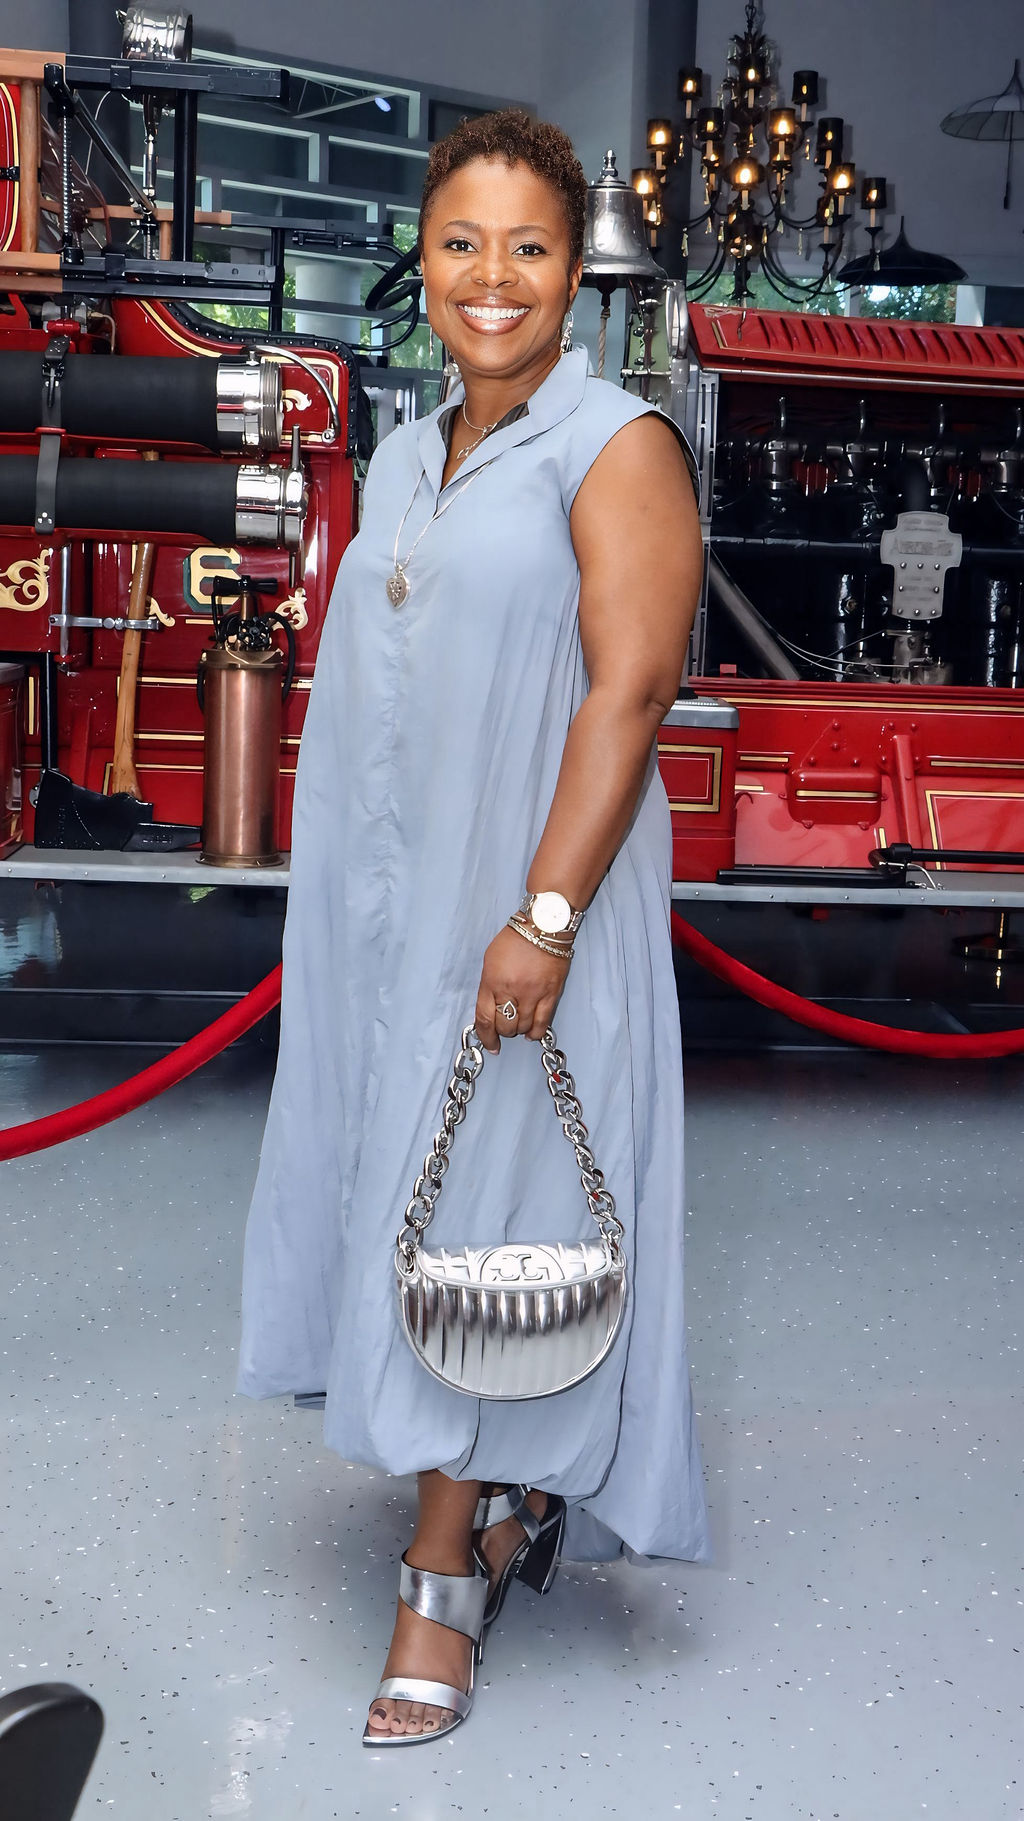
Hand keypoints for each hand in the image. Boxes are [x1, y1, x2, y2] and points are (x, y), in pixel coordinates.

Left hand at [474, 925, 570, 1052]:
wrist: (543, 928)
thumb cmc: (515, 940)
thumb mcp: (490, 960)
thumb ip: (488, 986)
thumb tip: (491, 1008)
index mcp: (493, 982)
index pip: (485, 1019)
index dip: (486, 1036)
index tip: (489, 1043)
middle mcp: (512, 991)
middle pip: (505, 1026)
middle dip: (503, 1031)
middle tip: (504, 1026)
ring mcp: (533, 994)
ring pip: (523, 1027)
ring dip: (518, 1030)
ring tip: (518, 1024)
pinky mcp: (551, 995)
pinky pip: (542, 1023)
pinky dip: (535, 1032)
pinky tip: (531, 1033)